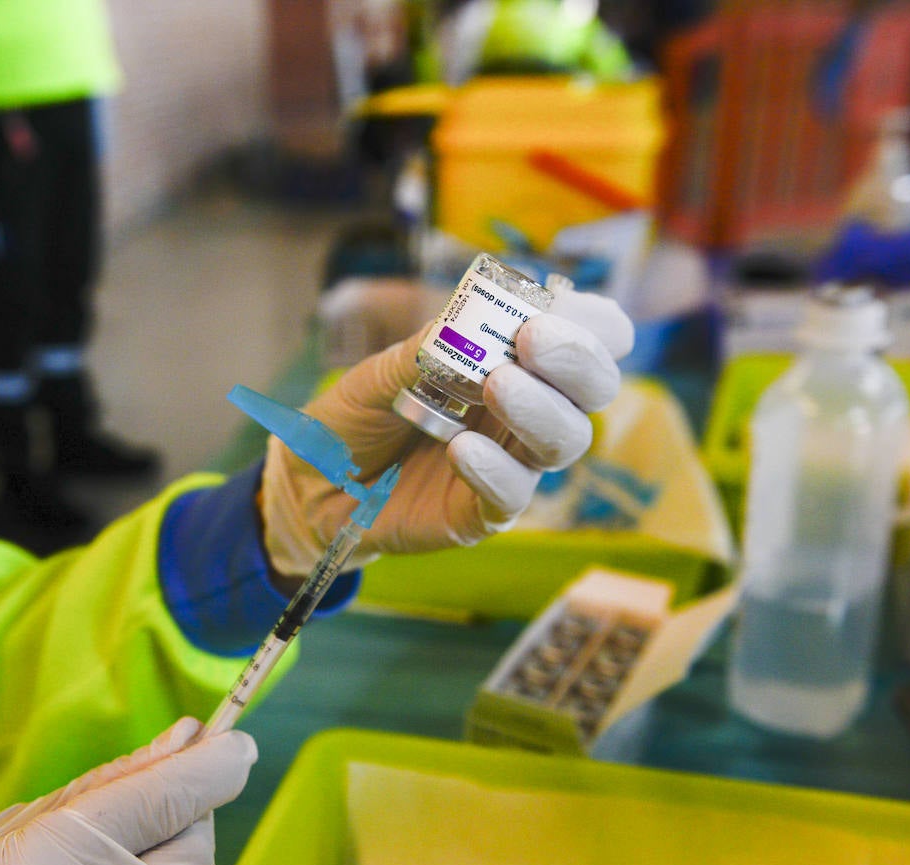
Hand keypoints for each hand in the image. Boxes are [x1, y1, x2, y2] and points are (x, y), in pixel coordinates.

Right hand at [0, 718, 256, 864]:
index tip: (235, 741)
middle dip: (190, 812)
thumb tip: (188, 736)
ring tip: (107, 847)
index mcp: (62, 851)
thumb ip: (118, 778)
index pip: (175, 798)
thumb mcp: (29, 816)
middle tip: (156, 790)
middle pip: (195, 847)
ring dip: (170, 853)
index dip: (217, 764)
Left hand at [260, 287, 633, 575]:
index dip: (588, 321)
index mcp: (516, 360)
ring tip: (496, 385)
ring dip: (540, 408)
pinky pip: (511, 494)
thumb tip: (465, 322)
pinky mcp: (485, 512)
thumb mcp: (382, 371)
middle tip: (533, 340)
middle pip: (594, 387)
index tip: (552, 307)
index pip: (592, 337)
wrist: (315, 480)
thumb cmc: (360, 415)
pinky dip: (493, 468)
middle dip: (576, 358)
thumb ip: (427, 349)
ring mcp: (513, 463)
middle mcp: (528, 410)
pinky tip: (461, 448)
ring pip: (567, 439)